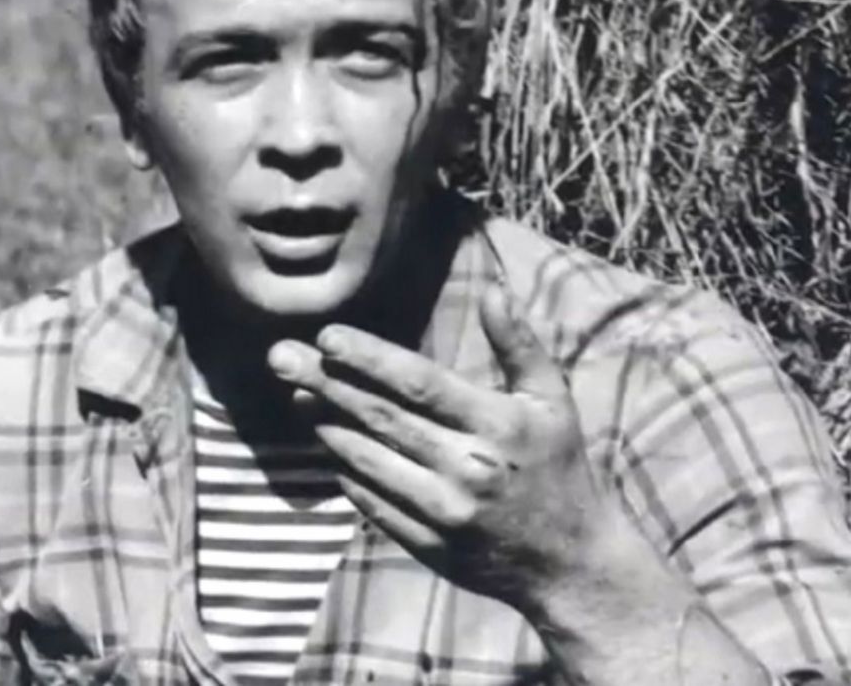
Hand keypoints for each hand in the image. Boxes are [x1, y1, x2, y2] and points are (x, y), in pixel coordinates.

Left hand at [267, 282, 615, 611]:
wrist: (570, 562)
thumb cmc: (559, 466)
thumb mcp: (551, 399)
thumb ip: (518, 343)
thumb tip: (490, 287)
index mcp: (497, 425)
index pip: (419, 384)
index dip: (368, 359)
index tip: (327, 337)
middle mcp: (466, 469)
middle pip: (381, 418)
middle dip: (326, 383)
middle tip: (280, 357)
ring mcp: (443, 512)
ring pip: (368, 461)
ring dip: (327, 426)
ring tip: (298, 395)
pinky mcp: (428, 546)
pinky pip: (372, 503)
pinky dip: (346, 472)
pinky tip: (328, 444)